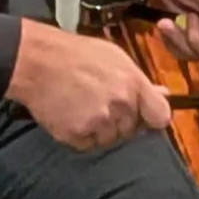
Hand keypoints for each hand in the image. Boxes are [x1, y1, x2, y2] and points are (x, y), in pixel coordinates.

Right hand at [6, 20, 171, 151]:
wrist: (35, 61)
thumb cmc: (75, 54)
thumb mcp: (114, 57)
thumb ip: (139, 80)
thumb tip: (163, 94)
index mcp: (132, 84)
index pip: (160, 116)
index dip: (151, 118)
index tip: (143, 117)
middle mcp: (120, 105)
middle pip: (131, 129)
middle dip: (119, 121)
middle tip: (98, 103)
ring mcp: (99, 122)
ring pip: (109, 139)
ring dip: (99, 129)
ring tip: (81, 107)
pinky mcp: (77, 135)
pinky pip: (87, 144)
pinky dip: (80, 135)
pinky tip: (70, 115)